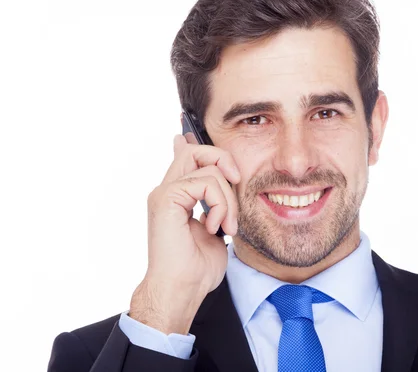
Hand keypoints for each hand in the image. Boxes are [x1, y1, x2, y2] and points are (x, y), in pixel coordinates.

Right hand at [129, 134, 240, 334]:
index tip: (221, 156)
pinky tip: (216, 226)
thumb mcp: (215, 227)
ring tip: (227, 225)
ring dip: (227, 196)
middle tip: (237, 182)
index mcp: (176, 196)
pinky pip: (204, 182)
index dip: (199, 144)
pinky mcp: (166, 199)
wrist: (182, 290)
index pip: (185, 155)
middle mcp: (167, 191)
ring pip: (206, 167)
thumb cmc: (197, 267)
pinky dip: (220, 203)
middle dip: (223, 160)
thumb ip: (215, 204)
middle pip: (194, 150)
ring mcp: (164, 194)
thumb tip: (222, 185)